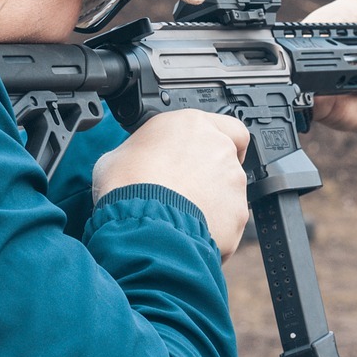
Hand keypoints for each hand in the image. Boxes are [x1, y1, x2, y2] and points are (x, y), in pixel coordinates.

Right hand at [92, 111, 250, 260]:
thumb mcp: (119, 154)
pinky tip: (189, 230)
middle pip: (225, 161)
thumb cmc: (128, 186)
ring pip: (229, 192)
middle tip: (184, 191)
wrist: (142, 223)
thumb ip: (142, 151)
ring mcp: (232, 180)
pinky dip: (215, 227)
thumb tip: (137, 160)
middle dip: (209, 177)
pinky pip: (229, 220)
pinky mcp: (237, 212)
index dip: (221, 142)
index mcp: (192, 125)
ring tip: (181, 215)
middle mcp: (219, 148)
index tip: (208, 155)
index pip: (227, 125)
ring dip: (211, 202)